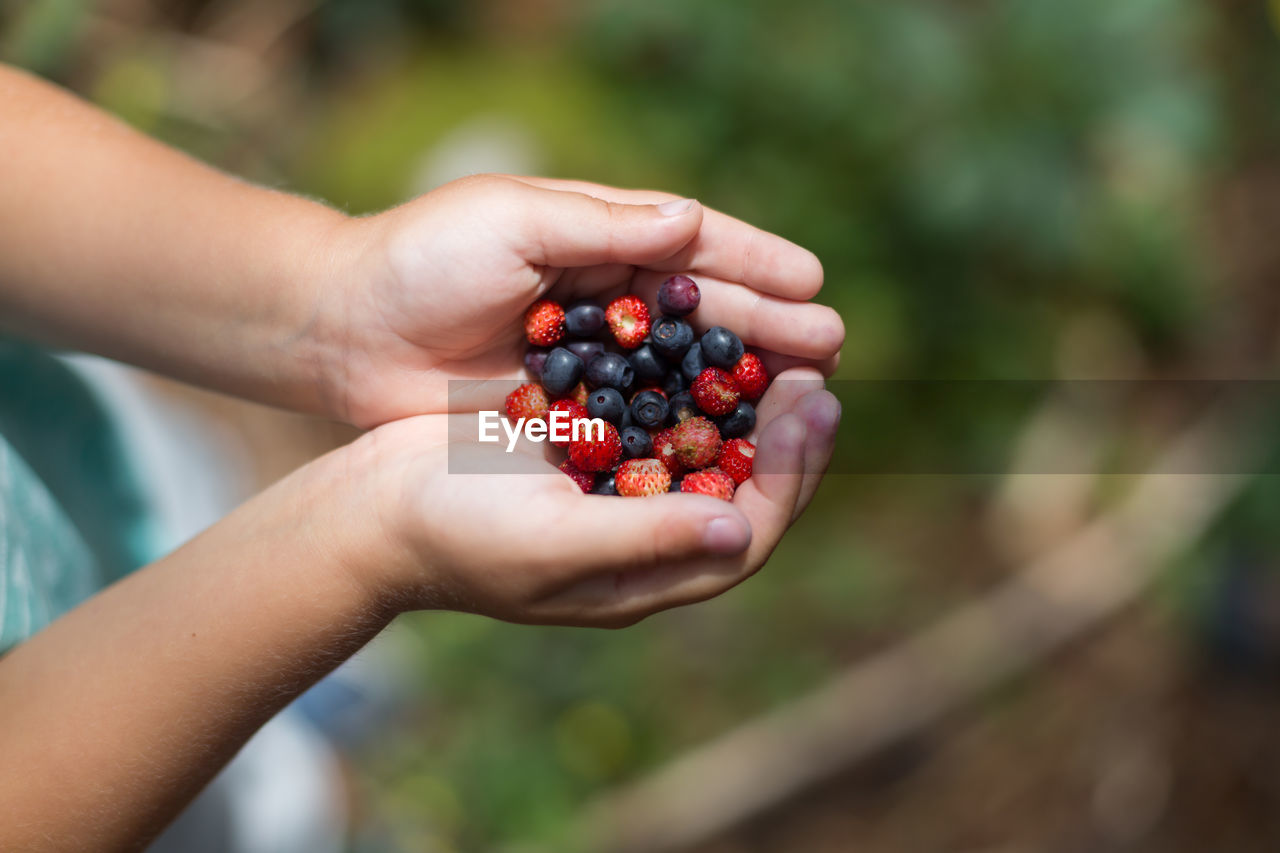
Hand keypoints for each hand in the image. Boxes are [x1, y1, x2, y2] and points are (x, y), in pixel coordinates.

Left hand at [318, 174, 843, 427]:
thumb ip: (600, 223)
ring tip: (800, 401)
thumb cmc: (420, 260)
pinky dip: (685, 432)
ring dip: (742, 387)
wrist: (341, 332)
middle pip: (706, 316)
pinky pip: (641, 423)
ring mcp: (593, 361)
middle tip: (829, 351)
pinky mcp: (569, 412)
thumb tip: (692, 222)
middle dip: (769, 330)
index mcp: (600, 239)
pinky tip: (729, 449)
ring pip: (685, 374)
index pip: (696, 248)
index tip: (813, 285)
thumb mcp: (508, 222)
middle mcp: (608, 300)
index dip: (757, 266)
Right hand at [328, 367, 839, 625]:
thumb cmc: (455, 536)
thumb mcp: (551, 543)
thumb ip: (646, 538)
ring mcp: (617, 489)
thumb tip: (740, 528)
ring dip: (745, 396)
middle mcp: (644, 534)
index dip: (793, 472)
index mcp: (645, 573)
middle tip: (817, 363)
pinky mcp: (590, 447)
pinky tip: (706, 330)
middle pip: (741, 484)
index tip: (817, 404)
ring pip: (707, 442)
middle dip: (785, 430)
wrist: (369, 510)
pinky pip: (659, 411)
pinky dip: (688, 376)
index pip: (749, 531)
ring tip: (779, 339)